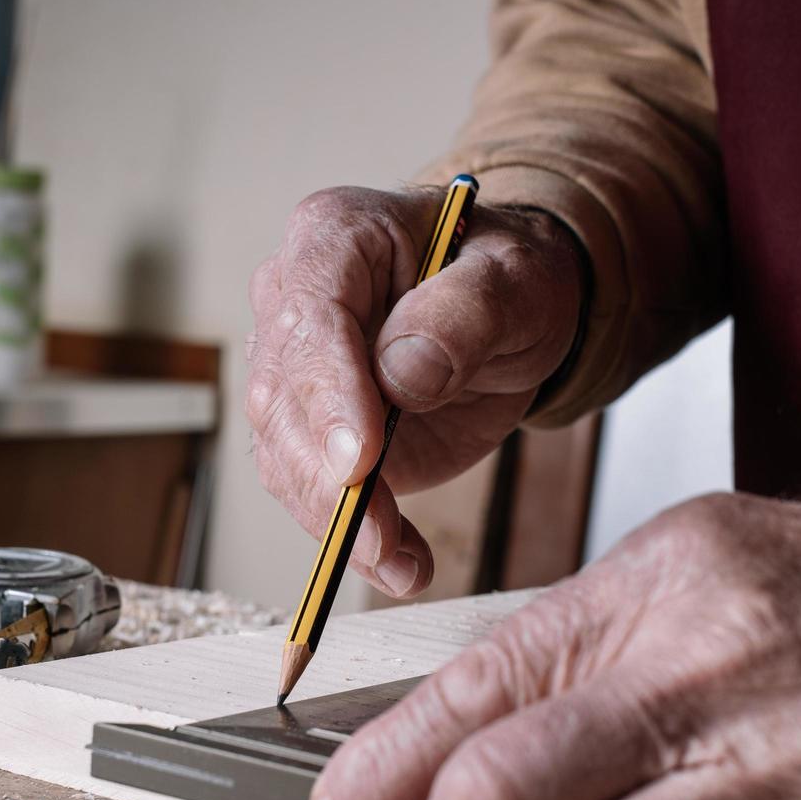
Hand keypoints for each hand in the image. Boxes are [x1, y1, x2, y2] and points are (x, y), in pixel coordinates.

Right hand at [247, 186, 581, 596]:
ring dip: (336, 520)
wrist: (509, 314)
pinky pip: (310, 490)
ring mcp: (294, 369)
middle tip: (380, 534)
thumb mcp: (517, 281)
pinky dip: (350, 537)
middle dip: (327, 476)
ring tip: (400, 560)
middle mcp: (292, 300)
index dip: (329, 393)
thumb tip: (400, 376)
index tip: (359, 460)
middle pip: (283, 397)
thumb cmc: (507, 280)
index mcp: (333, 237)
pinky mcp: (312, 431)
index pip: (311, 317)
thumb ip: (464, 315)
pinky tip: (399, 562)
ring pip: (283, 454)